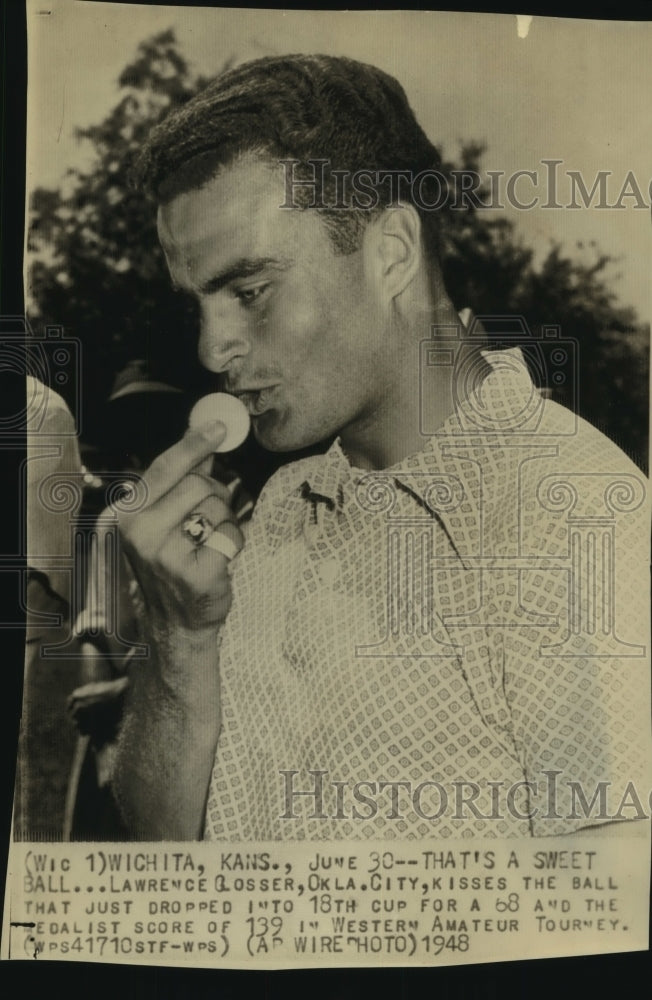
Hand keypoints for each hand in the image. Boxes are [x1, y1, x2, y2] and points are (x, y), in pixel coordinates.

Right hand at [110, 420, 244, 637]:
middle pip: (198, 483)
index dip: (194, 444)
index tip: (219, 427)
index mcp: (127, 515)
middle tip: (209, 517)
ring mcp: (165, 554)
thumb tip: (201, 442)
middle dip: (215, 494)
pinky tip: (218, 559)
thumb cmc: (171, 566)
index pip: (164, 467)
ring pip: (217, 507)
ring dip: (224, 520)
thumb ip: (179, 482)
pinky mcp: (194, 572)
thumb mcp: (163, 521)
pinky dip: (233, 542)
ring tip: (209, 542)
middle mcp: (140, 532)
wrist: (175, 622)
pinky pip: (230, 534)